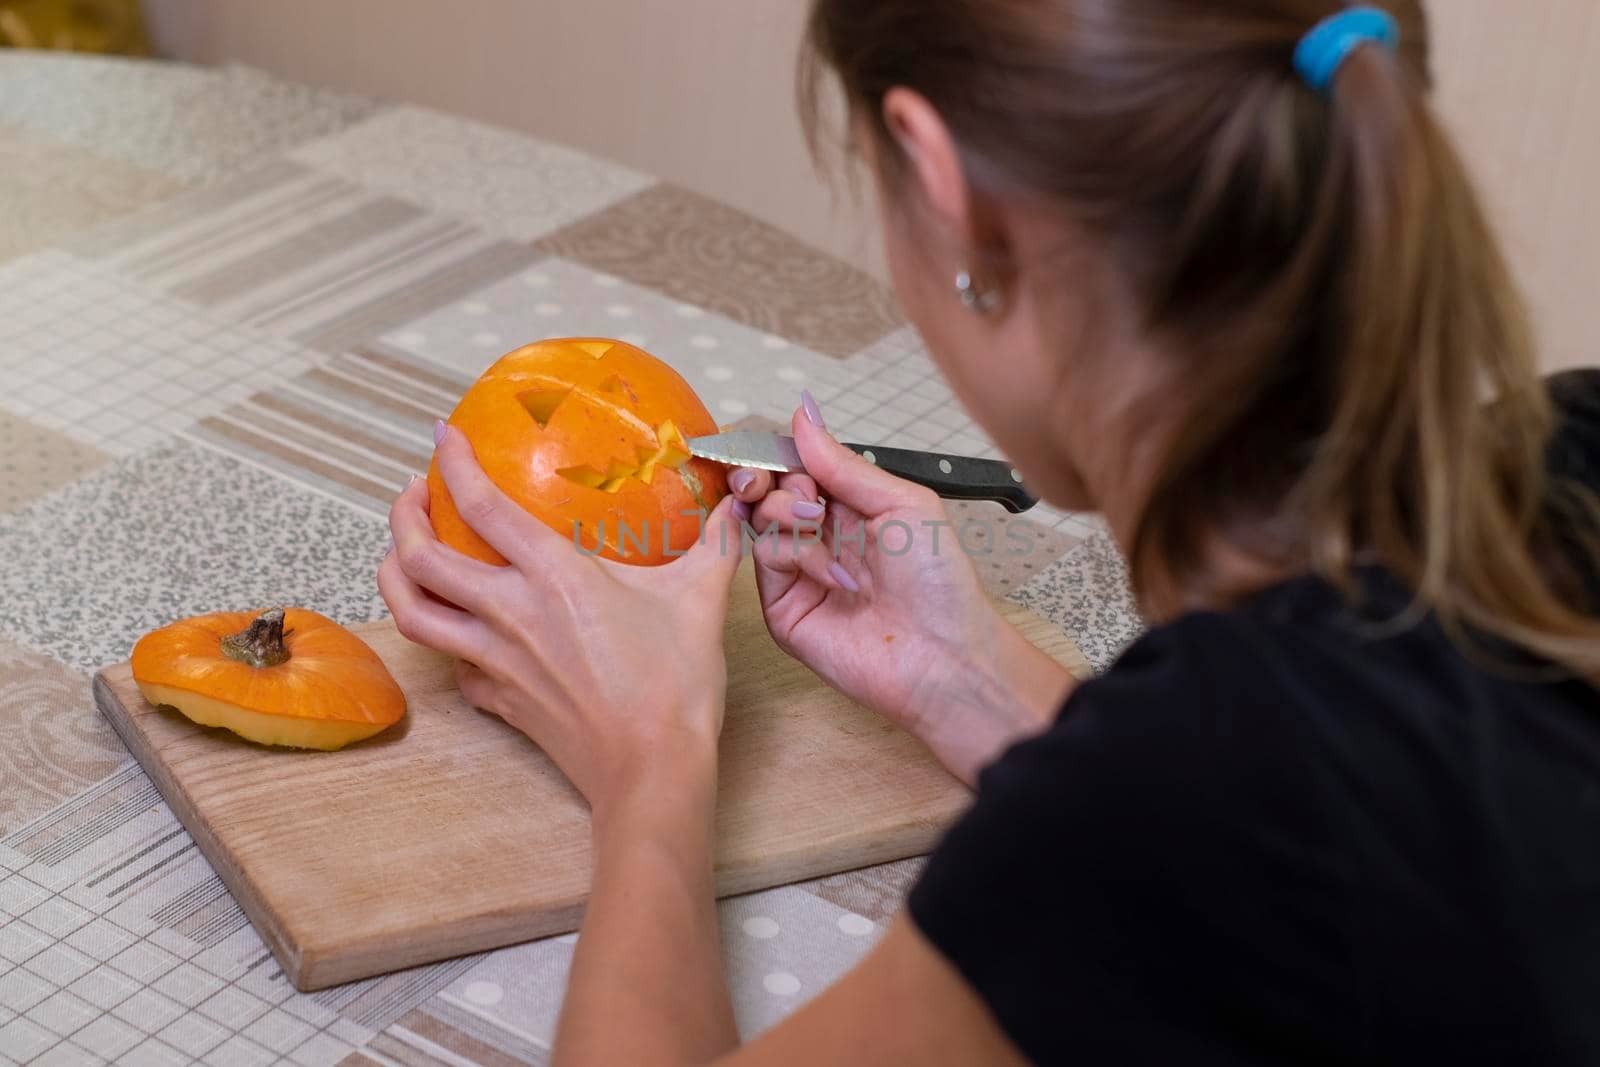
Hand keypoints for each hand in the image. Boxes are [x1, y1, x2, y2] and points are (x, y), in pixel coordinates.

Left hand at [378, 424, 744, 813]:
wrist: (652, 769)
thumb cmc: (676, 685)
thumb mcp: (700, 602)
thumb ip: (713, 548)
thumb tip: (734, 512)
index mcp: (555, 577)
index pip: (484, 506)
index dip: (454, 464)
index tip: (442, 437)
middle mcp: (510, 613)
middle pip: (420, 558)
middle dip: (403, 517)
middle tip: (414, 495)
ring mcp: (496, 661)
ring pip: (414, 613)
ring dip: (395, 576)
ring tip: (404, 554)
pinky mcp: (499, 701)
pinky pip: (453, 667)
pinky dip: (447, 643)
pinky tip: (462, 635)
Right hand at [727, 395, 1071, 783]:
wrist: (943, 655)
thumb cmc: (939, 580)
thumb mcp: (900, 502)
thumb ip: (843, 463)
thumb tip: (802, 413)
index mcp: (852, 507)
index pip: (798, 466)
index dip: (781, 453)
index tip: (773, 445)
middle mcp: (821, 536)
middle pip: (769, 489)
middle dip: (774, 477)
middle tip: (800, 489)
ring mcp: (799, 572)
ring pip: (760, 519)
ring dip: (787, 511)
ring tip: (820, 524)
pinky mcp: (783, 607)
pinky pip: (765, 560)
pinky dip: (796, 555)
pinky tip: (832, 573)